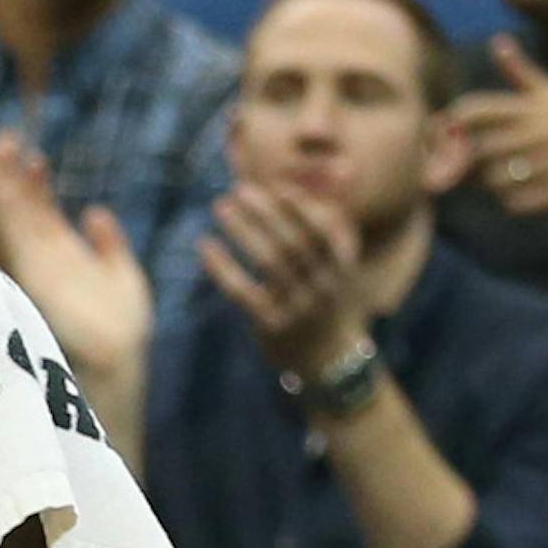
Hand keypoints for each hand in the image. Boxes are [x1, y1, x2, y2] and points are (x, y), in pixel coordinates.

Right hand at [0, 136, 152, 393]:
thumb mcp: (124, 276)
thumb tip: (93, 211)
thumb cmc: (123, 328)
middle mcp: (47, 259)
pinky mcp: (36, 274)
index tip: (32, 157)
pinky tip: (1, 186)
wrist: (118, 357)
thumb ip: (109, 245)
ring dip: (4, 188)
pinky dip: (9, 209)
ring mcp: (39, 266)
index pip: (45, 214)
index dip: (36, 187)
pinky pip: (19, 233)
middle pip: (24, 212)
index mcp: (66, 257)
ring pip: (17, 218)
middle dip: (11, 181)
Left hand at [199, 178, 369, 380]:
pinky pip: (242, 291)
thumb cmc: (327, 303)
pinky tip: (205, 245)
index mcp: (342, 267)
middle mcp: (323, 286)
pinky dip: (222, 266)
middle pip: (293, 241)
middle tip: (239, 189)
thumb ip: (327, 231)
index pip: (322, 230)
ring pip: (268, 261)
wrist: (330, 362)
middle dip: (266, 212)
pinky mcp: (272, 326)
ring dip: (242, 229)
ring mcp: (298, 307)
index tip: (278, 186)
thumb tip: (308, 185)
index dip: (301, 207)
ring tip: (221, 206)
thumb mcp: (338, 269)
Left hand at [450, 38, 547, 214]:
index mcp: (531, 106)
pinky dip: (513, 202)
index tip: (447, 133)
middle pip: (478, 150)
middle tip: (477, 164)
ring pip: (493, 180)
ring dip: (493, 184)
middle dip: (472, 161)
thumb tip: (498, 42)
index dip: (451, 123)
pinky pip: (514, 203)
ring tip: (507, 177)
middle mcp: (537, 132)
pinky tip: (525, 194)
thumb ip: (520, 73)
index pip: (474, 110)